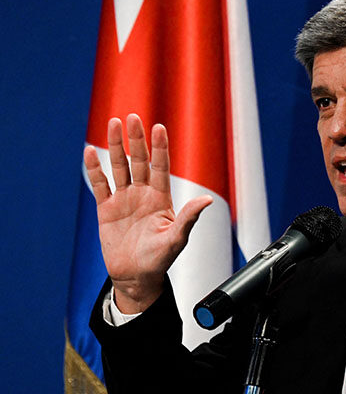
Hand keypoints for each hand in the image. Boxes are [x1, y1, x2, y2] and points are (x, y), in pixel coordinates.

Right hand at [84, 114, 212, 312]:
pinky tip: (90, 152)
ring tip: (113, 124)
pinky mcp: (106, 209)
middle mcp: (143, 194)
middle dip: (136, 140)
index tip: (159, 128)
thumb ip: (188, 217)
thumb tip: (207, 200)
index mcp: (161, 199)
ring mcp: (124, 200)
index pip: (161, 167)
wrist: (136, 277)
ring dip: (115, 147)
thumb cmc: (160, 260)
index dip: (160, 148)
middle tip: (132, 117)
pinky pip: (100, 185)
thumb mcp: (177, 239)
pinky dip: (94, 170)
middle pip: (139, 161)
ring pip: (119, 167)